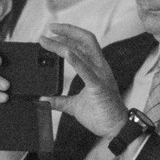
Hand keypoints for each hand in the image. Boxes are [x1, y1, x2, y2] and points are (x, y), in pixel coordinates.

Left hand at [40, 24, 127, 140]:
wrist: (115, 130)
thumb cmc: (100, 116)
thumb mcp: (74, 106)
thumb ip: (60, 101)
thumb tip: (43, 100)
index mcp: (97, 69)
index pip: (85, 44)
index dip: (70, 35)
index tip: (53, 33)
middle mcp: (100, 68)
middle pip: (86, 40)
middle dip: (67, 31)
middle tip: (49, 29)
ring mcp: (101, 76)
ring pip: (83, 51)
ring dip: (63, 43)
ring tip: (46, 40)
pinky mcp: (99, 87)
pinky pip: (86, 70)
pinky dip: (74, 60)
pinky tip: (64, 53)